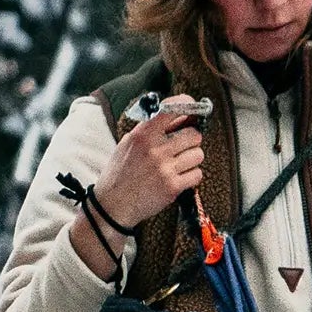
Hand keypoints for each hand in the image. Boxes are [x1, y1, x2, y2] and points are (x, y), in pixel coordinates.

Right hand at [64, 96, 208, 279]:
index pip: (173, 109)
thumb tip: (178, 116)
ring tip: (180, 164)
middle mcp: (155, 149)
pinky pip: (197, 174)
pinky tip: (180, 178)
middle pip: (194, 135)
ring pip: (198, 154)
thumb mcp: (128, 143)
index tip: (193, 110)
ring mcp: (165, 169)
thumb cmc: (120, 173)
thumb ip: (150, 129)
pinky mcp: (172, 187)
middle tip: (183, 146)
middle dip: (191, 140)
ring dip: (193, 159)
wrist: (113, 205)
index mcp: (143, 133)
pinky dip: (192, 176)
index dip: (188, 106)